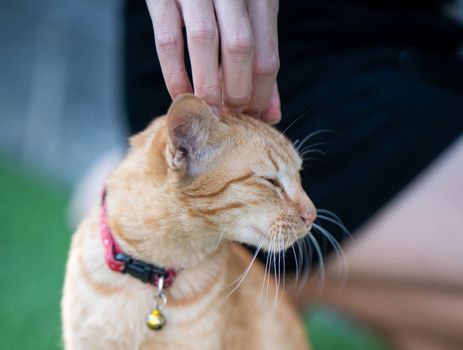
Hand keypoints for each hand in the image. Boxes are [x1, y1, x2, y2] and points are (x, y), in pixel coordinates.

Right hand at [146, 0, 280, 123]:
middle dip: (237, 93)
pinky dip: (175, 74)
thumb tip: (271, 113)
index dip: (261, 96)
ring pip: (204, 41)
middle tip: (230, 116)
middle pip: (240, 48)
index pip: (267, 56)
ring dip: (207, 87)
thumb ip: (260, 61)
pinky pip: (168, 40)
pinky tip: (181, 95)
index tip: (252, 117)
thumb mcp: (250, 20)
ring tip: (208, 113)